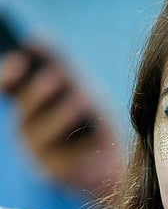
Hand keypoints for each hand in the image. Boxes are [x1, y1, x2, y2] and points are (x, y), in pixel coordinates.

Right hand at [0, 44, 124, 198]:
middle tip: (58, 75)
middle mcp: (24, 129)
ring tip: (82, 98)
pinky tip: (97, 131)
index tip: (21, 60)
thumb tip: (36, 35)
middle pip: (26, 104)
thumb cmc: (94, 121)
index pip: (7, 86)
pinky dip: (83, 141)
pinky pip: (62, 154)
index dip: (9, 75)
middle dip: (42, 89)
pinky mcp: (51, 173)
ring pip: (42, 129)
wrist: (116, 164)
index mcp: (26, 105)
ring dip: (64, 112)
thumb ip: (58, 61)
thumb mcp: (80, 88)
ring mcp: (35, 153)